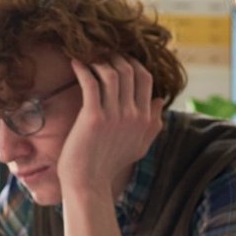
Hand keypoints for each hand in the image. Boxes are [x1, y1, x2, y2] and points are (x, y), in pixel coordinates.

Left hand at [56, 55, 163, 198]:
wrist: (88, 182)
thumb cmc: (109, 164)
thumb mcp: (139, 145)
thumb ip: (153, 123)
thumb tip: (159, 99)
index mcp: (145, 120)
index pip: (145, 79)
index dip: (132, 63)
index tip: (119, 58)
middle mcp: (133, 116)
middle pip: (129, 71)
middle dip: (115, 57)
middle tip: (101, 53)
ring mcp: (114, 116)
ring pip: (112, 73)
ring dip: (100, 60)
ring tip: (88, 57)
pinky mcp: (94, 117)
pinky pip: (91, 83)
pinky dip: (83, 69)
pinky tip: (76, 63)